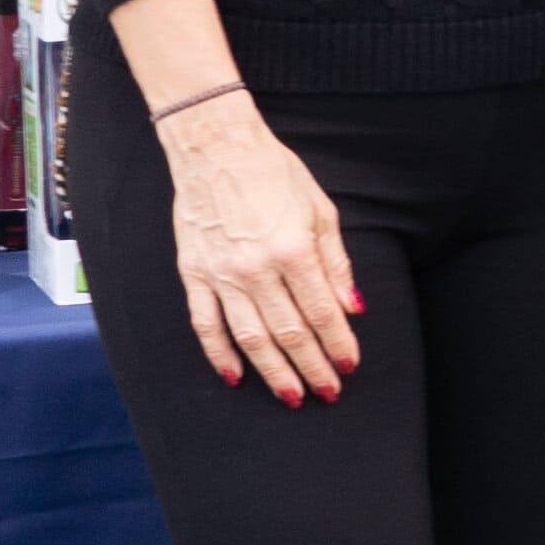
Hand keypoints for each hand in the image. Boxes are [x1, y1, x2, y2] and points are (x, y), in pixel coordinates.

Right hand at [161, 97, 360, 402]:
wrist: (215, 147)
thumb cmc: (274, 174)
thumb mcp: (321, 211)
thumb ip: (335, 263)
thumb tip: (351, 307)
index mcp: (293, 251)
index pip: (322, 313)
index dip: (338, 344)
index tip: (349, 367)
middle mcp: (256, 268)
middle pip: (289, 332)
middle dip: (312, 367)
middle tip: (328, 393)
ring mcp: (221, 274)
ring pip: (249, 337)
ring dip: (272, 371)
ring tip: (291, 396)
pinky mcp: (193, 273)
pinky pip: (204, 324)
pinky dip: (218, 354)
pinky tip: (235, 376)